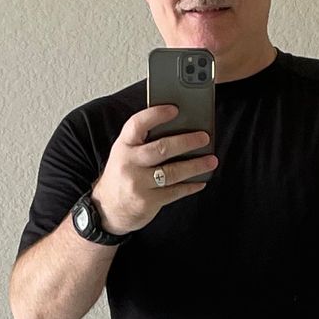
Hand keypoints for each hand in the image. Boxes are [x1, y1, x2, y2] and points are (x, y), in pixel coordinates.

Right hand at [91, 103, 217, 234]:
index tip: (174, 109)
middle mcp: (129, 163)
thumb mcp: (125, 154)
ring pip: (172, 172)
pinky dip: (190, 186)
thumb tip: (178, 128)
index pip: (137, 124)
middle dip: (186, 142)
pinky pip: (175, 192)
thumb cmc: (123, 174)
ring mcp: (138, 183)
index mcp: (123, 145)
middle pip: (161, 148)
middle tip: (204, 137)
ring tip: (211, 160)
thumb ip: (144, 142)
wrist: (107, 208)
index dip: (156, 115)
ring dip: (196, 166)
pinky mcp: (148, 201)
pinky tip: (201, 181)